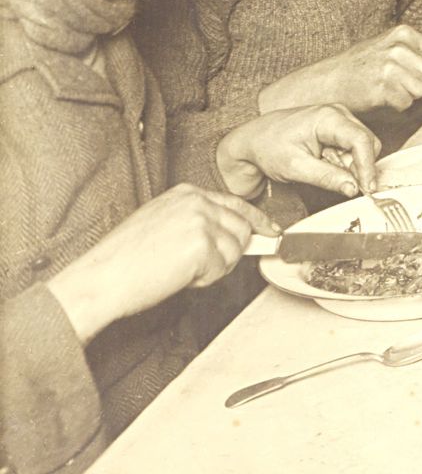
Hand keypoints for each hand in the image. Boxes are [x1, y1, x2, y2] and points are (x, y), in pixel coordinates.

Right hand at [47, 184, 276, 343]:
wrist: (100, 279)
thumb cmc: (123, 261)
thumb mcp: (161, 224)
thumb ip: (196, 221)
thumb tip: (230, 234)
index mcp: (186, 193)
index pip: (235, 204)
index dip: (256, 220)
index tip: (270, 231)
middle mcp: (196, 201)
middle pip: (242, 228)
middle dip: (230, 253)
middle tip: (199, 267)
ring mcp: (201, 221)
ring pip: (235, 250)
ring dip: (214, 268)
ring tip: (179, 270)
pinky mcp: (202, 245)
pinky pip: (222, 269)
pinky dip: (204, 280)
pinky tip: (177, 276)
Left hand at [215, 105, 379, 199]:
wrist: (251, 141)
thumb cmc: (268, 148)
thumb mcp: (295, 167)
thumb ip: (328, 177)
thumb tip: (353, 188)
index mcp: (328, 117)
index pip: (361, 140)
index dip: (368, 166)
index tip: (368, 188)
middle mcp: (338, 114)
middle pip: (367, 143)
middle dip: (360, 167)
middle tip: (346, 186)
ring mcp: (338, 119)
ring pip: (361, 146)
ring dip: (350, 165)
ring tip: (324, 171)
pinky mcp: (336, 128)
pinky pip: (351, 147)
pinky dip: (344, 162)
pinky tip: (325, 165)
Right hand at [259, 25, 421, 114]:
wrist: (326, 81)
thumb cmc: (360, 68)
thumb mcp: (391, 51)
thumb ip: (421, 57)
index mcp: (404, 34)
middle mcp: (399, 46)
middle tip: (407, 85)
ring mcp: (390, 65)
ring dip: (411, 96)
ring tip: (391, 89)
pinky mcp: (382, 85)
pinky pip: (406, 102)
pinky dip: (397, 104)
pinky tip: (381, 96)